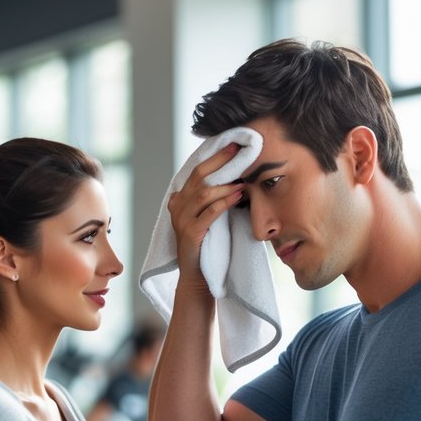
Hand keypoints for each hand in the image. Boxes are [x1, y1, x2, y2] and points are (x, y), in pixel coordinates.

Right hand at [167, 143, 243, 276]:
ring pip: (204, 193)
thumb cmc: (206, 245)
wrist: (197, 275)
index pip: (197, 171)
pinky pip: (209, 212)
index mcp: (180, 199)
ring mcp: (181, 219)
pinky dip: (224, 202)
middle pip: (198, 176)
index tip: (232, 145)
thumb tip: (235, 178)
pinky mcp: (190, 233)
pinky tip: (238, 196)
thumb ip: (210, 199)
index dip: (215, 157)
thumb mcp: (206, 217)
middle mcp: (177, 206)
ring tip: (243, 179)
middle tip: (239, 151)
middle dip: (220, 162)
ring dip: (226, 184)